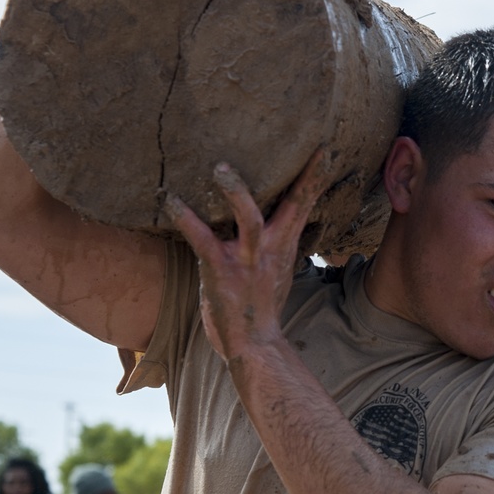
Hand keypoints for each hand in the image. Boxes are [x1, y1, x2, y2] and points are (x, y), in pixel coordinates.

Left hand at [164, 149, 331, 361]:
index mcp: (285, 245)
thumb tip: (278, 222)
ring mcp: (247, 259)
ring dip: (236, 192)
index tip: (324, 151)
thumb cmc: (261, 307)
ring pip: (249, 217)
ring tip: (221, 168)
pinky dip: (185, 218)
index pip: (305, 205)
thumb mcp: (279, 270)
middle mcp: (271, 248)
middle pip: (294, 206)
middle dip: (305, 177)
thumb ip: (278, 244)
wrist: (253, 344)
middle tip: (311, 148)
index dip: (315, 177)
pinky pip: (202, 238)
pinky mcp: (220, 270)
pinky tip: (169, 199)